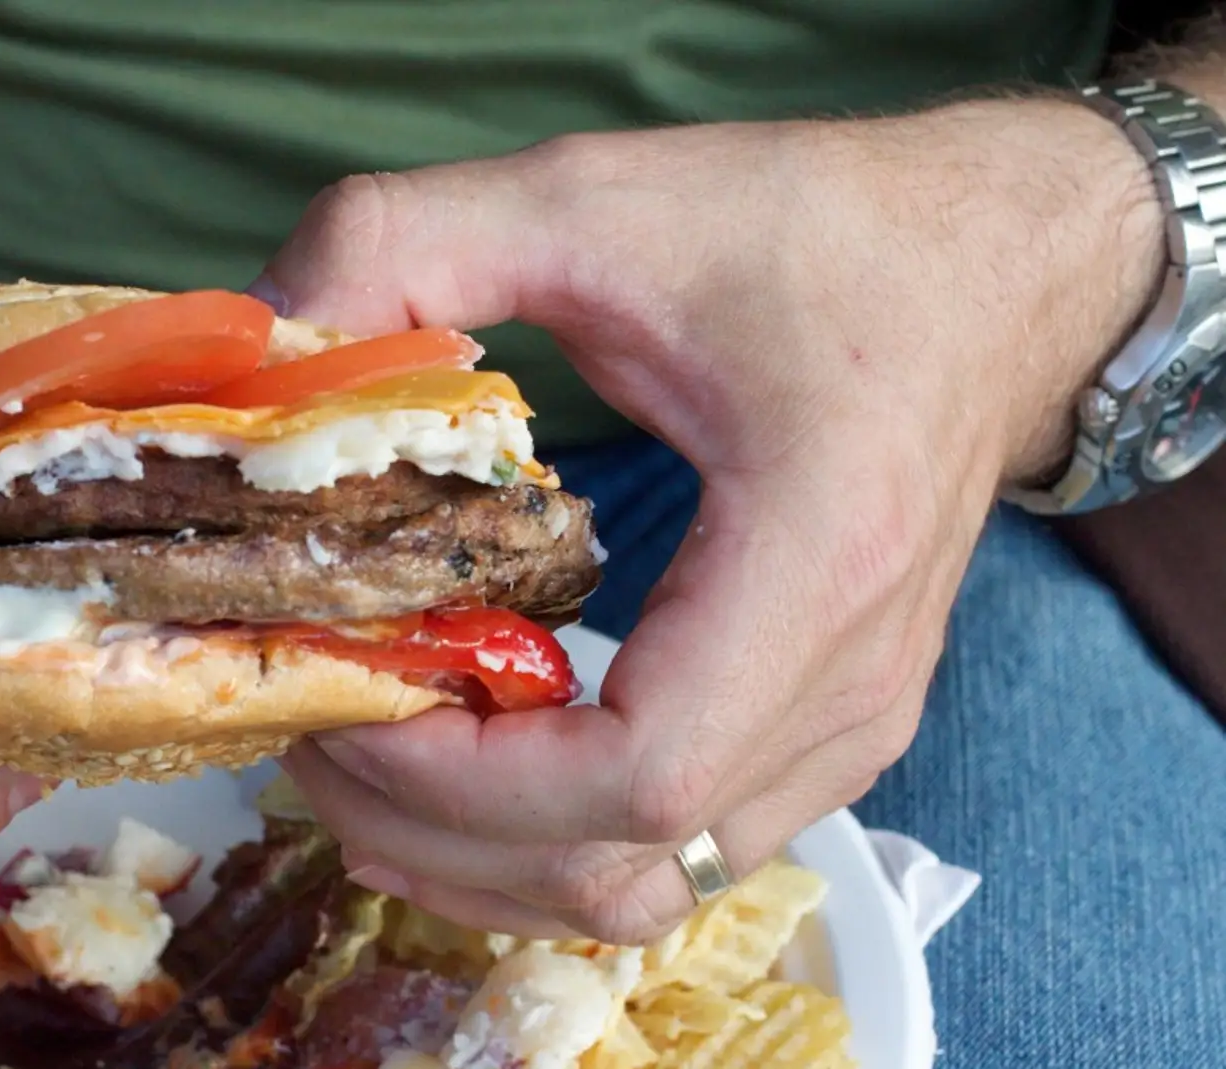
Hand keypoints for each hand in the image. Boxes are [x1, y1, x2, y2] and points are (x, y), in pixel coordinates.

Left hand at [261, 98, 1162, 942]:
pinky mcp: (827, 732)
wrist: (984, 268)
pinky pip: (674, 855)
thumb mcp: (596, 196)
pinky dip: (545, 846)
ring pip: (643, 889)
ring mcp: (850, 727)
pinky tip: (455, 776)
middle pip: (617, 862)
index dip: (457, 778)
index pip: (634, 772)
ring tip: (360, 762)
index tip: (343, 701)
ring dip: (477, 859)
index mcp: (813, 557)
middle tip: (305, 725)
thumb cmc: (819, 232)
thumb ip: (409, 238)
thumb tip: (259, 335)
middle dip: (426, 825)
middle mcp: (850, 681)